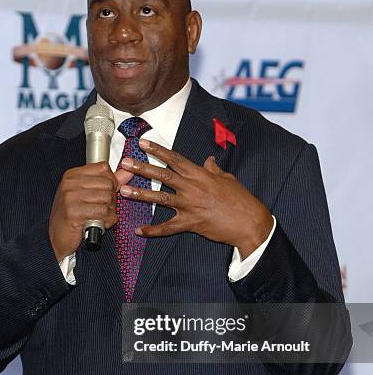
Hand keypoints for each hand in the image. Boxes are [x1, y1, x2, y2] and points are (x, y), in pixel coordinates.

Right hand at [49, 162, 132, 260]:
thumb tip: (128, 171)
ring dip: (109, 212)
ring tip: (100, 217)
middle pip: (108, 184)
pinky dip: (107, 221)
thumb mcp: (88, 195)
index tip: (103, 194)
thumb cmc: (72, 216)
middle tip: (102, 210)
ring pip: (108, 199)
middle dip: (111, 200)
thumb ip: (109, 182)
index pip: (104, 168)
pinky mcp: (74, 213)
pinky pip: (103, 212)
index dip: (111, 182)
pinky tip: (99, 224)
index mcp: (72, 175)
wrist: (57, 238)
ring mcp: (70, 198)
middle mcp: (70, 184)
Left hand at [119, 139, 272, 258]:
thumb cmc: (241, 200)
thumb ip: (214, 170)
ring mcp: (190, 205)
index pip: (175, 159)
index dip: (158, 150)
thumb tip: (209, 161)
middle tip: (124, 163)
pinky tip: (139, 231)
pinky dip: (153, 230)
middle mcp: (192, 187)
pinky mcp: (191, 223)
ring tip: (123, 191)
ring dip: (141, 194)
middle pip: (162, 175)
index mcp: (200, 174)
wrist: (250, 222)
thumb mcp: (228, 179)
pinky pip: (168, 228)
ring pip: (160, 198)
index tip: (143, 143)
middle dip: (142, 168)